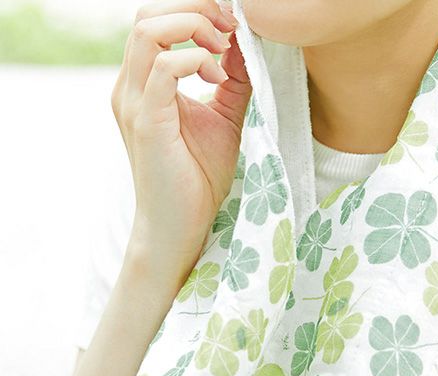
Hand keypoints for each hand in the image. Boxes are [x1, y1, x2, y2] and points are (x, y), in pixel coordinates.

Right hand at [112, 0, 251, 287]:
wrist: (179, 226)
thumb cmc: (198, 180)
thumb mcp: (222, 120)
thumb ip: (232, 82)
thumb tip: (243, 45)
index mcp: (144, 85)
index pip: (156, 23)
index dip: (196, 12)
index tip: (233, 26)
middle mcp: (130, 88)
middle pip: (148, 16)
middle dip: (196, 10)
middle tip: (231, 29)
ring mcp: (133, 103)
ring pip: (149, 32)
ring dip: (194, 29)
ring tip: (224, 51)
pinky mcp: (146, 123)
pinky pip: (162, 70)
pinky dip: (194, 61)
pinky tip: (216, 77)